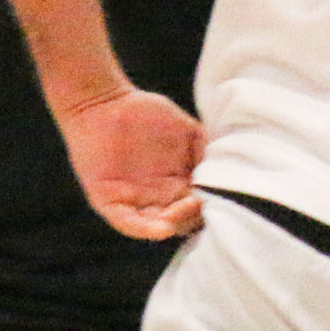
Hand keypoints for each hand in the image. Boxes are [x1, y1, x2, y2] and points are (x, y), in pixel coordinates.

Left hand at [58, 86, 206, 239]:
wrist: (103, 102)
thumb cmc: (145, 112)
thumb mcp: (186, 129)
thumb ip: (207, 149)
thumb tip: (226, 170)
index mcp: (178, 183)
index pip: (199, 205)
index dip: (210, 204)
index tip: (217, 193)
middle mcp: (158, 196)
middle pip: (182, 219)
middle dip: (192, 215)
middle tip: (197, 202)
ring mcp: (134, 200)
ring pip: (157, 224)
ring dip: (173, 223)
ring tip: (180, 213)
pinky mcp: (108, 200)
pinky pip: (127, 221)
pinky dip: (144, 228)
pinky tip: (161, 227)